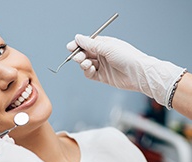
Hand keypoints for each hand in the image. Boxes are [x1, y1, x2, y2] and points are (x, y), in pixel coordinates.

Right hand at [67, 34, 185, 108]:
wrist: (138, 74)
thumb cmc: (127, 57)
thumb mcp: (107, 47)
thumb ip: (91, 44)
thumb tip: (78, 38)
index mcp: (104, 44)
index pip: (87, 43)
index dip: (78, 45)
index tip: (70, 47)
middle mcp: (102, 54)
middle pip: (85, 53)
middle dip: (79, 55)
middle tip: (78, 57)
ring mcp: (102, 66)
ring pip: (86, 63)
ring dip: (83, 63)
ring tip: (87, 63)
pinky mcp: (102, 77)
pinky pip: (90, 74)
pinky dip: (87, 71)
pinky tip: (90, 69)